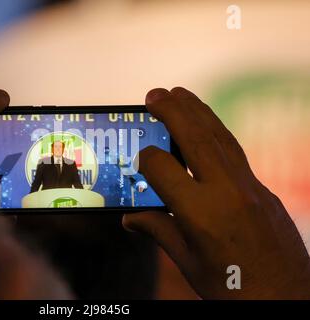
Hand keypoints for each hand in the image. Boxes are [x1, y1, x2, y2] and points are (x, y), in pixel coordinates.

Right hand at [123, 87, 309, 298]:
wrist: (286, 299)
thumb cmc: (232, 288)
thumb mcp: (187, 262)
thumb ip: (158, 231)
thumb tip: (131, 218)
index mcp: (200, 213)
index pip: (162, 168)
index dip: (144, 159)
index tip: (137, 160)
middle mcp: (226, 191)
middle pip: (195, 138)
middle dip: (172, 111)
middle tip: (154, 93)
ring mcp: (250, 187)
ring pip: (219, 137)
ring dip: (197, 111)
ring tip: (179, 94)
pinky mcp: (264, 189)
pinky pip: (235, 152)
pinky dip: (216, 131)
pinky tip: (206, 124)